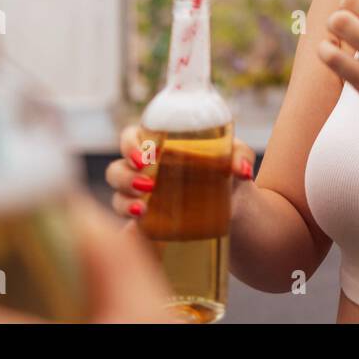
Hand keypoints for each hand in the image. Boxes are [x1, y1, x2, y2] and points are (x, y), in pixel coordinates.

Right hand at [107, 124, 256, 221]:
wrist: (234, 205)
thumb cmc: (227, 169)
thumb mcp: (236, 156)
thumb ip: (239, 155)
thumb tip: (241, 170)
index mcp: (157, 144)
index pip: (130, 137)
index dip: (130, 144)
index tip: (148, 155)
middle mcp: (143, 168)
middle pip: (116, 168)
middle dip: (125, 176)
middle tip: (148, 184)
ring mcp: (140, 194)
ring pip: (117, 194)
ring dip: (124, 200)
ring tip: (143, 208)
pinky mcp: (145, 218)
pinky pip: (125, 219)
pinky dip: (128, 220)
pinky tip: (140, 220)